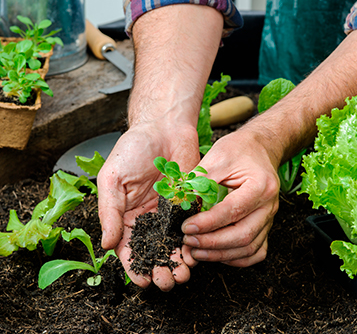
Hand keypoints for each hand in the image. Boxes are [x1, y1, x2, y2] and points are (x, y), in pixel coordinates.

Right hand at [97, 121, 199, 290]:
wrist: (164, 127)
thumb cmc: (133, 149)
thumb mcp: (112, 179)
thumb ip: (110, 212)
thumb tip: (107, 245)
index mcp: (126, 215)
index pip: (128, 248)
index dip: (133, 267)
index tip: (142, 281)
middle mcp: (148, 218)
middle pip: (152, 251)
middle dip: (158, 270)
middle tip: (166, 282)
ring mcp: (169, 213)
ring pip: (173, 245)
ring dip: (177, 263)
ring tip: (182, 276)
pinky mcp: (188, 205)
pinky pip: (191, 228)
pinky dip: (193, 243)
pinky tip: (195, 255)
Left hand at [181, 127, 279, 266]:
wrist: (260, 148)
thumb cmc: (239, 149)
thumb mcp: (217, 157)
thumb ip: (200, 181)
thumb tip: (180, 204)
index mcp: (260, 185)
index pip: (233, 211)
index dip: (207, 223)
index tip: (186, 227)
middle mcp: (269, 205)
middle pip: (243, 235)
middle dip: (212, 244)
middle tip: (188, 242)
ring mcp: (269, 217)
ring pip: (249, 248)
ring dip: (221, 254)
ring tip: (196, 252)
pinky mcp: (265, 225)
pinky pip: (257, 251)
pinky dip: (237, 258)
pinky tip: (218, 255)